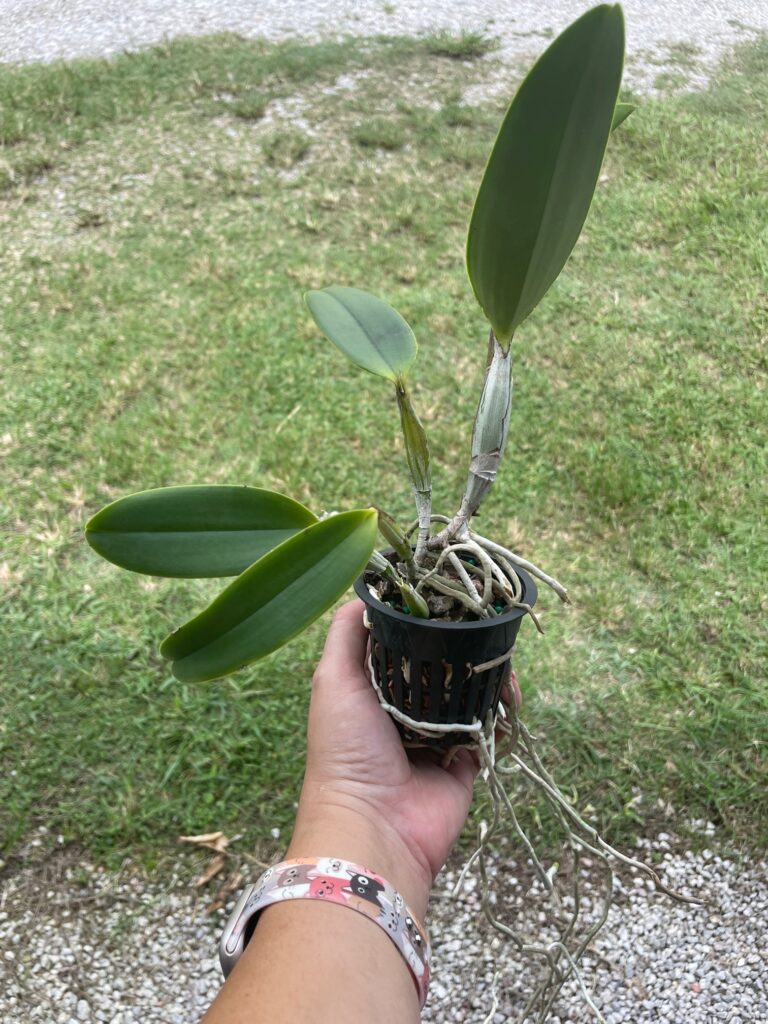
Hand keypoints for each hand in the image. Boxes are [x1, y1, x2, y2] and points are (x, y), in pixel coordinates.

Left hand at [288, 600, 478, 915]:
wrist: (374, 825)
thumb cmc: (345, 749)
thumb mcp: (333, 680)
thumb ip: (346, 633)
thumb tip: (366, 590)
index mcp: (372, 690)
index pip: (405, 644)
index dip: (427, 622)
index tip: (451, 597)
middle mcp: (405, 710)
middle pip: (443, 665)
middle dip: (465, 646)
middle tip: (486, 626)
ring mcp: (437, 736)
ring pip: (471, 692)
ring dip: (489, 674)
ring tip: (502, 659)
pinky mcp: (466, 760)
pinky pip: (490, 727)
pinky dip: (502, 710)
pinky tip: (509, 694)